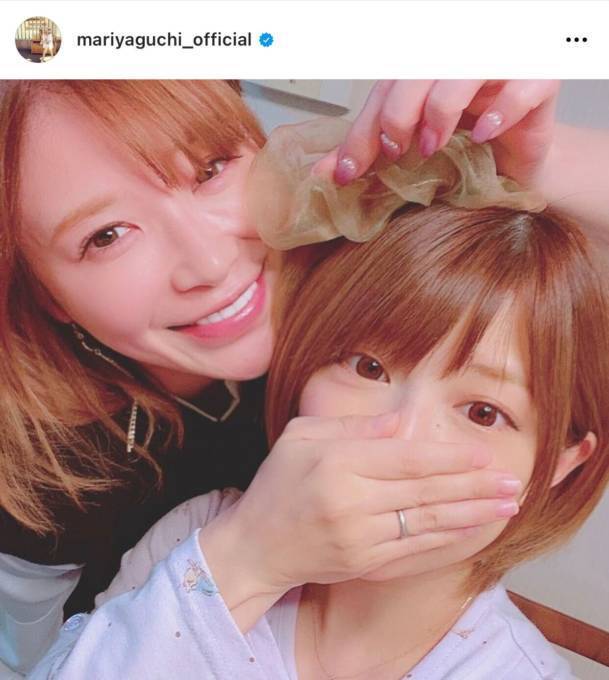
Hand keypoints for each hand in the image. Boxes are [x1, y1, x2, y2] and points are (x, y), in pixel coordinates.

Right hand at [201, 412, 520, 604]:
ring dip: (471, 512)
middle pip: (425, 490)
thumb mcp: (300, 437)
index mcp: (336, 463)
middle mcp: (351, 501)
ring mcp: (359, 536)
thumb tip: (400, 423)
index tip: (484, 454)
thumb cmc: (276, 484)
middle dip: (474, 485)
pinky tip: (472, 527)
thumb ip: (350, 427)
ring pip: (427, 521)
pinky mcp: (364, 561)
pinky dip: (447, 537)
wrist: (256, 546)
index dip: (450, 457)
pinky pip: (415, 548)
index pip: (406, 458)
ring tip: (506, 505)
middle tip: (511, 481)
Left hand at [320, 80, 559, 188]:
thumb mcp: (411, 149)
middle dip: (399, 112)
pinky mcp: (541, 80)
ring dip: (443, 107)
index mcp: (425, 70)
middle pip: (421, 69)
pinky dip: (502, 109)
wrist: (516, 164)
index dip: (363, 130)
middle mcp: (460, 58)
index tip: (347, 172)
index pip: (385, 90)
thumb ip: (371, 152)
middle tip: (396, 149)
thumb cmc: (463, 150)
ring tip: (433, 145)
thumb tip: (325, 174)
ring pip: (467, 66)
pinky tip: (485, 134)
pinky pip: (523, 84)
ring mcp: (502, 64)